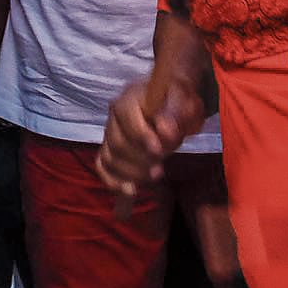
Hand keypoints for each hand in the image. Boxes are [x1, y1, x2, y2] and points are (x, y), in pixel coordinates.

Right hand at [97, 77, 204, 215]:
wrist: (172, 105)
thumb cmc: (179, 102)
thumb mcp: (184, 101)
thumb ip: (176, 112)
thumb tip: (165, 131)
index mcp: (130, 96)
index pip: (126, 115)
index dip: (140, 135)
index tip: (158, 152)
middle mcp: (114, 114)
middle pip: (117, 142)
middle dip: (138, 160)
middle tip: (159, 171)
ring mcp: (110, 133)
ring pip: (110, 157)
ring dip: (131, 173)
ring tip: (153, 177)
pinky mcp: (110, 149)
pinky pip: (103, 166)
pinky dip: (113, 180)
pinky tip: (130, 190)